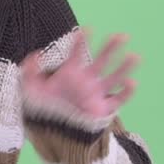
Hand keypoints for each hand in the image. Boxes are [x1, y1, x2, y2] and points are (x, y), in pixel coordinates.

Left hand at [21, 28, 139, 120]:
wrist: (52, 133)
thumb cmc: (43, 109)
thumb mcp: (31, 89)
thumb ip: (29, 71)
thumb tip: (35, 54)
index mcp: (71, 73)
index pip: (77, 53)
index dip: (81, 41)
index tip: (86, 29)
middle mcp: (87, 81)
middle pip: (102, 61)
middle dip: (111, 48)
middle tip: (121, 36)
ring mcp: (96, 95)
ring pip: (114, 78)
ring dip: (124, 67)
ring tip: (135, 56)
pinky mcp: (102, 110)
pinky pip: (118, 100)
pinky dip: (126, 92)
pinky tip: (131, 82)